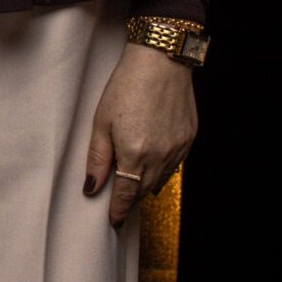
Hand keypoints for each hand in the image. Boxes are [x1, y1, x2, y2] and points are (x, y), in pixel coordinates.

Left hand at [84, 44, 197, 229]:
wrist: (161, 60)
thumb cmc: (126, 86)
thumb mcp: (101, 122)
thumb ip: (98, 158)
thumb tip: (92, 188)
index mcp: (135, 154)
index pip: (126, 195)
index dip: (118, 211)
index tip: (113, 221)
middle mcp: (160, 156)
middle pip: (144, 190)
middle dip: (131, 199)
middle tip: (120, 204)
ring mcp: (178, 148)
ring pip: (162, 179)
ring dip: (147, 184)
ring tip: (134, 185)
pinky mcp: (189, 138)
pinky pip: (175, 164)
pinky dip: (163, 169)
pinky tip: (154, 164)